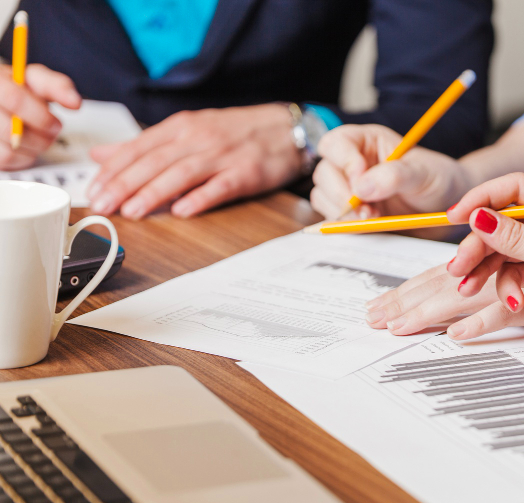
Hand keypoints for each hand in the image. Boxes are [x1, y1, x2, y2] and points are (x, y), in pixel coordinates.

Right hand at [0, 64, 80, 169]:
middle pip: (12, 129)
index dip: (41, 116)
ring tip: (40, 135)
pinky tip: (28, 144)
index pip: (14, 99)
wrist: (4, 101)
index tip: (56, 123)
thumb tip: (74, 102)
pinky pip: (8, 159)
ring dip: (36, 145)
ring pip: (12, 146)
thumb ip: (57, 86)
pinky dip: (25, 155)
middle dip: (42, 133)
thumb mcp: (38, 80)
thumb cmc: (21, 90)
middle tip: (52, 129)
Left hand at [87, 104, 301, 218]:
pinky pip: (219, 187)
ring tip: (132, 211)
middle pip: (154, 162)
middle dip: (124, 184)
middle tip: (103, 205)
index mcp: (181, 127)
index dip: (113, 170)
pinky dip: (199, 198)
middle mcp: (198, 138)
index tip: (93, 190)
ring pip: (181, 174)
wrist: (286, 129)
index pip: (138, 148)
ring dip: (154, 193)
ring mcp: (223, 155)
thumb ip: (145, 146)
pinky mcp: (246, 173)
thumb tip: (102, 156)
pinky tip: (181, 211)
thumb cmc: (237, 133)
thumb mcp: (189, 130)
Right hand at [310, 124, 472, 219]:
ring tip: (374, 217)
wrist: (449, 208)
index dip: (344, 162)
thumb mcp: (422, 173)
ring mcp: (350, 189)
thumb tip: (361, 187)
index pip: (336, 143)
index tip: (361, 184)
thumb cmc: (439, 180)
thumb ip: (394, 176)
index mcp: (367, 141)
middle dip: (342, 194)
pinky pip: (333, 218)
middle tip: (367, 211)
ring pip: (324, 196)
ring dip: (343, 212)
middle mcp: (353, 162)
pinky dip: (346, 224)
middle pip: (325, 173)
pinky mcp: (352, 213)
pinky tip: (370, 224)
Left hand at [365, 266, 523, 336]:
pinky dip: (482, 322)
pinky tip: (458, 335)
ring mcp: (523, 281)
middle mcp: (504, 266)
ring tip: (402, 327)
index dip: (408, 291)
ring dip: (434, 309)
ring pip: (469, 291)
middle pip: (445, 281)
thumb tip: (447, 308)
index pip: (440, 276)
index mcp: (495, 263)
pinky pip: (506, 311)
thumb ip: (489, 297)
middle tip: (374, 319)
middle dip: (408, 300)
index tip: (380, 309)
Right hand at [367, 173, 523, 364]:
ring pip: (501, 250)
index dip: (482, 199)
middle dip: (478, 245)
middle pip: (501, 222)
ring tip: (468, 288)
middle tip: (459, 266)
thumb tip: (478, 217)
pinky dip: (503, 287)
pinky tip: (511, 302)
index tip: (456, 215)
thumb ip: (514, 238)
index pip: (515, 188)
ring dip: (483, 269)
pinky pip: (510, 272)